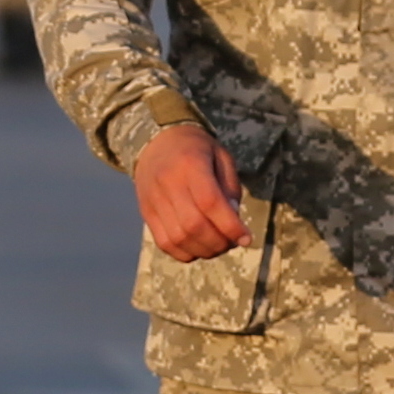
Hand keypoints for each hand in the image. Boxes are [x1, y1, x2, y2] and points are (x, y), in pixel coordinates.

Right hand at [131, 121, 249, 261]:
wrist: (156, 141)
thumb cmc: (196, 149)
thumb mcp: (221, 157)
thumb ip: (229, 187)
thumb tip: (233, 220)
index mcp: (190, 164)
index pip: (210, 202)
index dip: (230, 226)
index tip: (246, 238)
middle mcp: (168, 183)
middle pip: (193, 225)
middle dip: (219, 242)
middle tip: (232, 242)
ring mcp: (154, 200)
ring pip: (178, 238)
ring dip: (204, 250)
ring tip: (218, 245)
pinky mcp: (146, 213)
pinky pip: (164, 243)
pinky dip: (185, 253)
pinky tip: (199, 246)